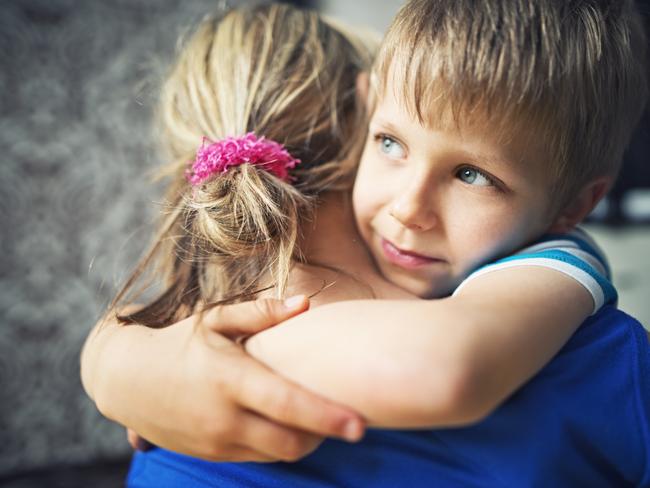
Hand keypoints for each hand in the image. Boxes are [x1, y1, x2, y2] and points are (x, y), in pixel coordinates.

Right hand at [93, 296, 364, 461]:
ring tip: (306, 413)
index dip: (328, 417)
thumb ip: (262, 313)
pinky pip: (255, 458)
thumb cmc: (176, 341)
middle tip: (338, 414)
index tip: (360, 425)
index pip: (289, 405)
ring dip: (300, 439)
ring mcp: (215, 441)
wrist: (122, 378)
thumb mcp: (214, 320)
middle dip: (323, 434)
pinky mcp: (210, 454)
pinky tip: (275, 420)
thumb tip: (306, 303)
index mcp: (230, 378)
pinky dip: (274, 444)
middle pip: (292, 442)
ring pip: (276, 454)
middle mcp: (224, 417)